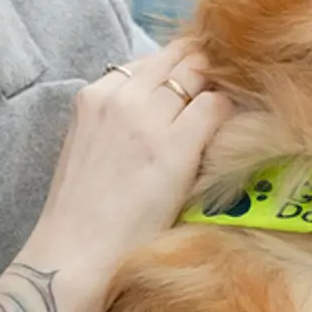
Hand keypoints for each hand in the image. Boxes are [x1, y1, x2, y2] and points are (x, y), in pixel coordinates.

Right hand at [0, 39, 232, 311]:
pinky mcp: (177, 144)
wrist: (77, 253)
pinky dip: (230, 114)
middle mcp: (122, 95)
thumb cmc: (84, 214)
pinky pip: (217, 107)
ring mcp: (149, 117)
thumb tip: (162, 108)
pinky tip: (235, 133)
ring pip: (200, 75)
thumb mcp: (89, 146)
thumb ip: (119, 120)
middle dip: (204, 68)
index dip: (177, 69)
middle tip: (226, 87)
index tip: (194, 84)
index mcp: (95, 95)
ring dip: (219, 88)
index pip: (149, 62)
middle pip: (178, 58)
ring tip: (234, 109)